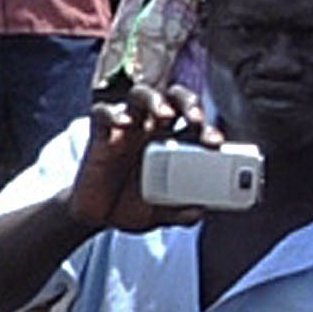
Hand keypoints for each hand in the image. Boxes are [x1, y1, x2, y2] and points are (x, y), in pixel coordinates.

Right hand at [62, 82, 223, 233]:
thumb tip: (196, 213)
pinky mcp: (100, 135)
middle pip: (174, 99)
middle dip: (188, 104)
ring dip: (155, 100)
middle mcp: (152, 130)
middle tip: (196, 120)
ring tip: (164, 113)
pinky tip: (123, 123)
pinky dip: (112, 114)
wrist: (97, 216)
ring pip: (141, 95)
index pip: (196, 125)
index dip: (208, 129)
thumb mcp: (159, 214)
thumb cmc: (132, 206)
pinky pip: (102, 113)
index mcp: (173, 144)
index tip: (214, 143)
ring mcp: (126, 129)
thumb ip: (178, 213)